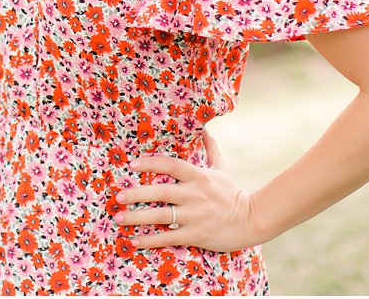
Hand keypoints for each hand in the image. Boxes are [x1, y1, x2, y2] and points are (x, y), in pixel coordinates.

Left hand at [114, 123, 259, 252]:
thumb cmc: (232, 193)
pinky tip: (135, 241)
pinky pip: (169, 237)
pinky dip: (151, 239)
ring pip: (161, 216)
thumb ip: (210, 148)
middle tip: (117, 197)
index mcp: (198, 176)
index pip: (171, 165)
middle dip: (137, 194)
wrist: (252, 220)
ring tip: (118, 218)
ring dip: (138, 218)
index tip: (131, 164)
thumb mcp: (221, 168)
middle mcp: (194, 194)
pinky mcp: (196, 235)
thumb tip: (204, 126)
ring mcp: (195, 216)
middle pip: (161, 192)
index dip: (151, 163)